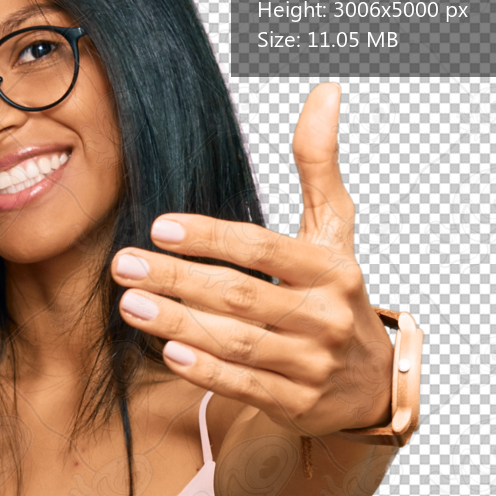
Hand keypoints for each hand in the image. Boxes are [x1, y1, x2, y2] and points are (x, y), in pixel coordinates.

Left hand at [111, 82, 394, 437]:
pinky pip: (244, 385)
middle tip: (125, 265)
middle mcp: (325, 316)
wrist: (369, 385)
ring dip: (178, 322)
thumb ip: (319, 165)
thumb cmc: (337, 296)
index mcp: (332, 269)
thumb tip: (324, 91)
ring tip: (130, 304)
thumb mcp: (335, 231)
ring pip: (237, 342)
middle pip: (240, 295)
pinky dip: (206, 370)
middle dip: (178, 279)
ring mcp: (311, 364)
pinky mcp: (297, 405)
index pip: (263, 249)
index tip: (159, 228)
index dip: (211, 238)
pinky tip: (168, 351)